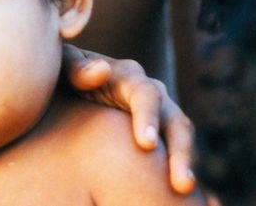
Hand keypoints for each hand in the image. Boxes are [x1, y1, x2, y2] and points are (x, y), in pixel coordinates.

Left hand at [61, 44, 195, 195]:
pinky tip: (193, 199)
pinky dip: (184, 172)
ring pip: (181, 140)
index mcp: (128, 77)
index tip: (145, 144)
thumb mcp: (62, 64)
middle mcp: (152, 96)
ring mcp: (159, 117)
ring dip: (185, 165)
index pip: (146, 95)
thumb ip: (77, 67)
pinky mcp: (158, 137)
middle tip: (182, 184)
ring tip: (186, 192)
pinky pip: (176, 156)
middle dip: (180, 152)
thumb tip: (102, 70)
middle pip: (175, 121)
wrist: (68, 87)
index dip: (148, 118)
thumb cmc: (63, 74)